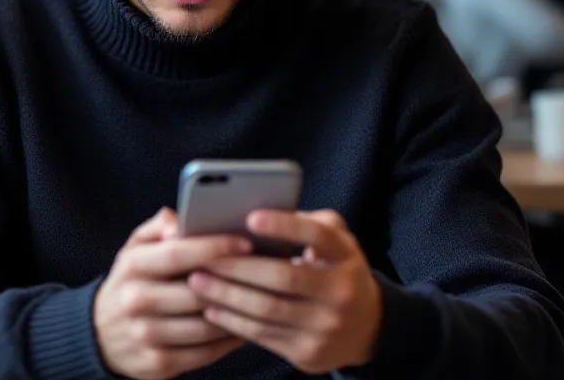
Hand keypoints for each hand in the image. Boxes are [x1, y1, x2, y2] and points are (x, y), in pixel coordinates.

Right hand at [93, 208, 247, 379]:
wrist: (101, 336)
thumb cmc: (131, 283)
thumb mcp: (134, 249)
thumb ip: (157, 228)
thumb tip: (178, 219)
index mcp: (131, 267)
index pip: (177, 254)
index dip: (214, 247)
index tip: (245, 242)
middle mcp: (135, 301)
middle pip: (195, 291)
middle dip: (233, 281)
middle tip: (265, 272)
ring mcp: (146, 336)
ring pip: (205, 324)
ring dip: (237, 312)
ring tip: (261, 297)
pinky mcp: (158, 364)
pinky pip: (205, 352)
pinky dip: (229, 340)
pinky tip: (246, 325)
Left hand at [189, 209, 382, 373]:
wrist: (366, 330)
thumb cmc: (336, 272)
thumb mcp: (337, 243)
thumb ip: (309, 222)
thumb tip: (263, 209)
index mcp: (345, 256)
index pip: (317, 235)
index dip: (285, 225)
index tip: (251, 216)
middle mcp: (340, 292)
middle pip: (283, 276)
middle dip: (238, 267)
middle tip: (203, 257)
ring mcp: (325, 326)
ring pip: (267, 310)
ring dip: (226, 296)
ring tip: (197, 281)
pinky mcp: (308, 352)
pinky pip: (263, 335)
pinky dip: (233, 322)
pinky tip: (212, 308)